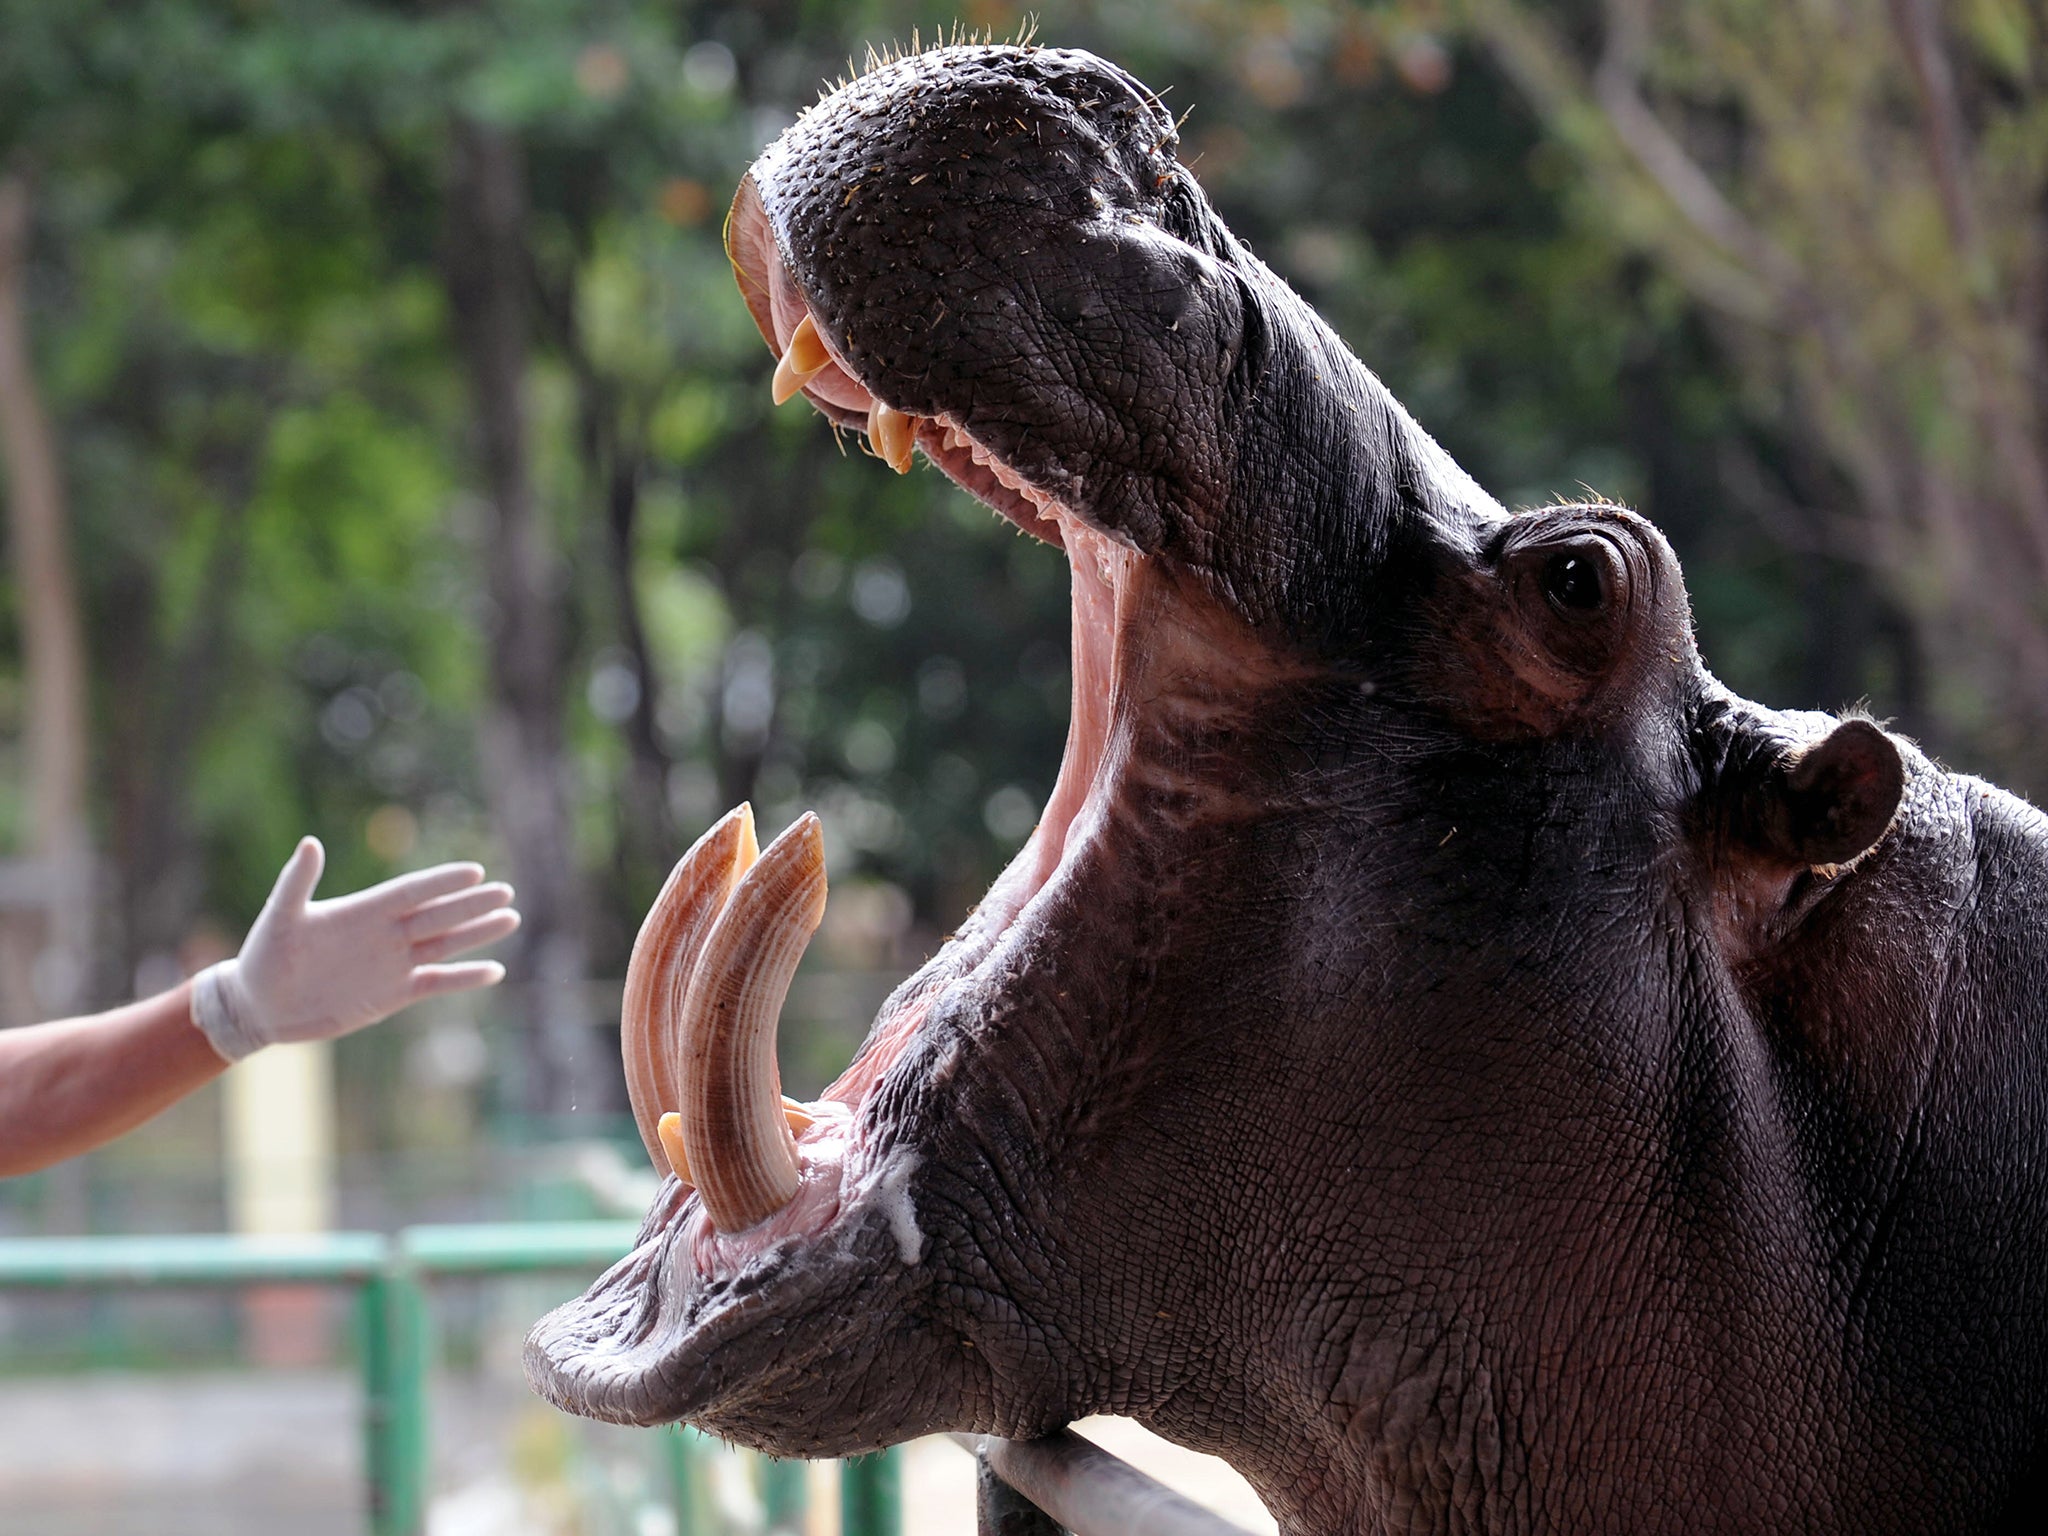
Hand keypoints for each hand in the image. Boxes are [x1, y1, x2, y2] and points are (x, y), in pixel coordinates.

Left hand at [190, 837, 520, 1061]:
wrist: (260, 1005)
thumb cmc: (264, 957)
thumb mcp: (279, 917)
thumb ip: (297, 881)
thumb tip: (310, 842)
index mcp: (362, 911)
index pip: (410, 893)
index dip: (440, 883)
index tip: (475, 872)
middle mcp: (385, 933)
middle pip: (437, 916)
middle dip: (471, 905)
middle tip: (506, 892)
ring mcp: (392, 964)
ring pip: (444, 944)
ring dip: (476, 934)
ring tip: (509, 919)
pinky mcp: (393, 994)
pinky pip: (436, 983)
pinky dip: (464, 978)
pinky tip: (493, 971)